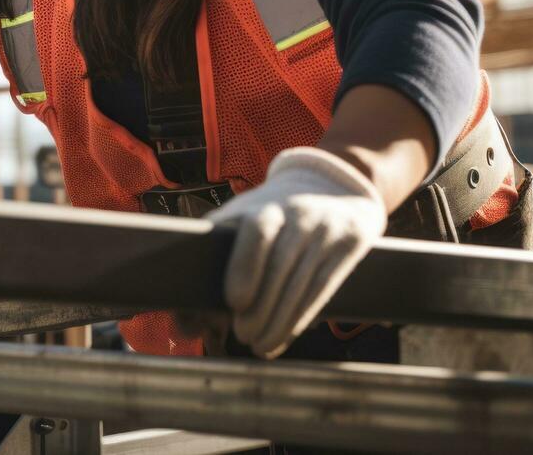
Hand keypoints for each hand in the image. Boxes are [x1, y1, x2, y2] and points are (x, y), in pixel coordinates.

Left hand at [206, 146, 386, 358]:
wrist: (331, 186)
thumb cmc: (272, 216)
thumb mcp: (242, 223)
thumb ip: (210, 266)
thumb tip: (182, 325)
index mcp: (265, 204)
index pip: (257, 229)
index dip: (246, 265)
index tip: (234, 301)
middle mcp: (298, 212)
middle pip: (281, 264)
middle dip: (261, 307)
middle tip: (242, 335)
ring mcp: (327, 227)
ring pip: (304, 281)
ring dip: (280, 320)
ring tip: (258, 345)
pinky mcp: (350, 244)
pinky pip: (324, 287)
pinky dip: (301, 318)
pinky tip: (284, 338)